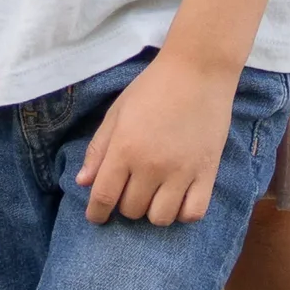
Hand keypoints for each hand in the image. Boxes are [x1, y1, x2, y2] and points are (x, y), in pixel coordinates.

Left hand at [78, 45, 235, 226]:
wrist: (198, 71)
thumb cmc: (152, 88)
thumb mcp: (117, 112)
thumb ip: (99, 149)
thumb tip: (82, 183)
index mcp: (125, 149)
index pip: (103, 197)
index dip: (96, 213)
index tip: (96, 216)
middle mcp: (151, 166)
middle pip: (131, 210)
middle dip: (125, 205)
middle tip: (130, 189)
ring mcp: (181, 172)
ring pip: (160, 218)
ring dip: (152, 212)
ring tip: (153, 195)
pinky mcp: (207, 173)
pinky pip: (193, 213)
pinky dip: (182, 213)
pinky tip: (178, 198)